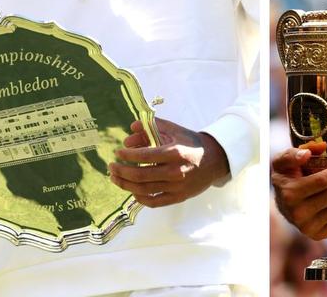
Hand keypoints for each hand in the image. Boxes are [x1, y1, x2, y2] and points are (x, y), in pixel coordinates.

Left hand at [107, 118, 228, 206]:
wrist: (215, 160)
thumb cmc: (191, 143)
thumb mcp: (175, 129)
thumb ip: (153, 125)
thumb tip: (132, 127)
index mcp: (174, 153)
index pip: (144, 156)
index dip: (127, 155)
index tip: (118, 152)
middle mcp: (175, 172)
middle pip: (140, 176)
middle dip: (121, 171)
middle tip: (111, 166)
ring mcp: (176, 187)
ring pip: (144, 190)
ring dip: (125, 185)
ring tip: (115, 178)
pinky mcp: (178, 198)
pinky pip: (154, 202)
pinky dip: (140, 198)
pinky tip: (132, 191)